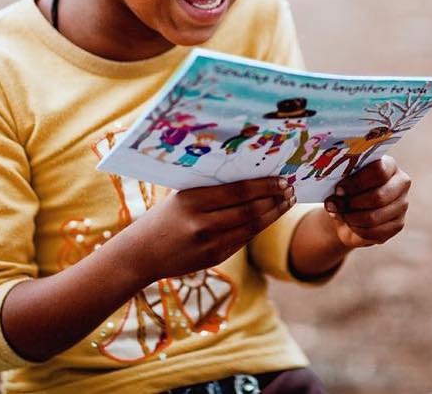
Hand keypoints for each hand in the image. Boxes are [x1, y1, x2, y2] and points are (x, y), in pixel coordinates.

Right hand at [121, 177, 294, 282]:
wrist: (141, 254)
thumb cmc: (164, 217)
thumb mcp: (182, 196)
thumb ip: (211, 188)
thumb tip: (250, 173)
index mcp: (192, 201)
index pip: (238, 191)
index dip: (264, 185)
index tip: (281, 178)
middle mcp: (202, 224)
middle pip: (250, 210)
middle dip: (275, 199)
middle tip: (290, 189)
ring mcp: (209, 244)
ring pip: (252, 227)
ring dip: (274, 214)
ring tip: (287, 202)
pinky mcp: (214, 259)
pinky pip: (244, 239)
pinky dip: (260, 226)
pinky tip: (270, 216)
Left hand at [323, 156, 410, 248]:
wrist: (351, 210)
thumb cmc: (347, 190)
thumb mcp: (343, 182)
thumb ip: (340, 186)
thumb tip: (334, 200)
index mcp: (389, 165)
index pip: (379, 171)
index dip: (356, 182)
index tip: (338, 190)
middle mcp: (401, 183)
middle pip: (378, 197)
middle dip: (352, 203)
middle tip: (334, 204)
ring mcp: (402, 205)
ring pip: (374, 217)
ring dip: (351, 218)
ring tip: (340, 214)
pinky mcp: (397, 224)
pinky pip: (374, 232)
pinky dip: (357, 229)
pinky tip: (350, 223)